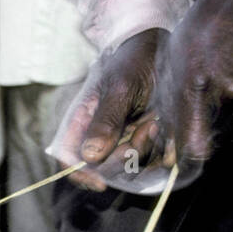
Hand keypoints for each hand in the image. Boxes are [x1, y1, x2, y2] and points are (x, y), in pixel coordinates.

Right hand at [60, 29, 165, 190]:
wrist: (163, 49)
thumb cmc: (134, 62)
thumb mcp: (119, 87)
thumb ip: (106, 121)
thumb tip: (90, 157)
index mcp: (82, 123)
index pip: (68, 160)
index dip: (81, 175)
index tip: (101, 182)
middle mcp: (99, 138)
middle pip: (101, 171)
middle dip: (125, 157)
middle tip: (147, 129)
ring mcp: (122, 143)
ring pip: (128, 170)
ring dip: (145, 151)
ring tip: (155, 121)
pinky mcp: (145, 145)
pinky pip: (150, 163)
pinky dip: (159, 152)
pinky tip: (163, 127)